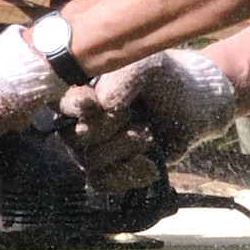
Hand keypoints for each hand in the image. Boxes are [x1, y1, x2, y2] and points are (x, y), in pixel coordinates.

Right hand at [61, 46, 235, 190]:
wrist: (190, 108)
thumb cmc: (163, 81)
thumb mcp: (146, 67)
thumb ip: (121, 79)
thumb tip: (101, 107)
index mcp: (80, 89)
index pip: (59, 102)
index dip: (73, 106)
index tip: (94, 104)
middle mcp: (79, 120)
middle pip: (74, 136)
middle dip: (110, 129)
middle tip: (137, 117)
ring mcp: (91, 148)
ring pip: (90, 161)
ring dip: (125, 149)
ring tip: (150, 135)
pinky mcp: (107, 170)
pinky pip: (103, 182)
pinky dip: (129, 175)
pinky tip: (151, 164)